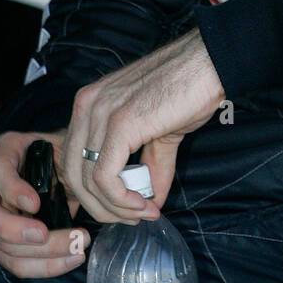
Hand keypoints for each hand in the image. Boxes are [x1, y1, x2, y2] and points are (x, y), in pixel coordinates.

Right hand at [0, 130, 90, 278]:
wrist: (64, 169)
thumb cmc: (63, 155)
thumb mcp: (65, 147)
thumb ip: (65, 161)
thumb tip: (79, 188)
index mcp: (3, 152)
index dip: (12, 188)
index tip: (35, 204)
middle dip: (15, 230)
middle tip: (47, 235)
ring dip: (40, 255)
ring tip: (76, 250)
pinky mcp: (0, 242)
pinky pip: (15, 261)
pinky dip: (44, 266)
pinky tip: (70, 259)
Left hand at [61, 30, 223, 223]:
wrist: (210, 64)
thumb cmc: (189, 88)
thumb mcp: (161, 132)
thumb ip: (151, 165)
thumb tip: (150, 202)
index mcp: (90, 103)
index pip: (73, 160)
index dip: (95, 193)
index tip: (127, 208)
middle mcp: (87, 105)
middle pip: (73, 174)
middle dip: (101, 207)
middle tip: (133, 217)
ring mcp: (101, 113)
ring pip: (87, 181)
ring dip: (115, 208)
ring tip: (142, 212)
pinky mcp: (120, 124)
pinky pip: (105, 177)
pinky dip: (122, 200)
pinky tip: (143, 204)